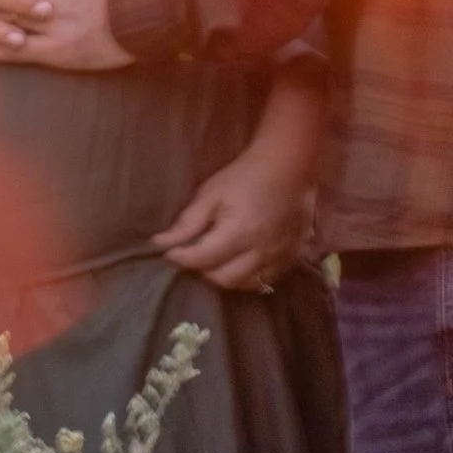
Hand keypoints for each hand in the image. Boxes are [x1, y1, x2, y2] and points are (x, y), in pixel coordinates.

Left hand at [155, 64, 323, 288]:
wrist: (289, 167)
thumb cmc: (245, 177)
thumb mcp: (211, 194)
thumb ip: (187, 223)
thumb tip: (159, 244)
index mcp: (240, 232)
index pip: (202, 260)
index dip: (181, 258)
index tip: (169, 252)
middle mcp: (262, 251)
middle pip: (223, 279)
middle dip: (204, 269)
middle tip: (197, 253)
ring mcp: (281, 258)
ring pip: (245, 285)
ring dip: (226, 275)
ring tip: (218, 257)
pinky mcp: (293, 259)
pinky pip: (265, 281)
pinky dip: (248, 276)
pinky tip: (241, 259)